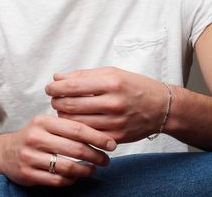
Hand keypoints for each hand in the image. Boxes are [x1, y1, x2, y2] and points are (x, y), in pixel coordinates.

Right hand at [0, 115, 115, 185]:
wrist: (6, 151)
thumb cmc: (36, 135)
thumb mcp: (48, 124)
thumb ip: (69, 126)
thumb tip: (100, 133)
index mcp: (44, 121)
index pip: (77, 128)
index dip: (98, 137)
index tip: (111, 144)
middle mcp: (36, 137)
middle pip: (75, 148)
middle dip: (96, 155)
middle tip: (106, 159)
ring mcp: (30, 156)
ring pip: (67, 167)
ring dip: (85, 170)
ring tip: (94, 168)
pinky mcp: (27, 173)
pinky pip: (56, 180)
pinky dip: (71, 180)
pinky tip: (77, 176)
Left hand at [46, 67, 167, 143]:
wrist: (161, 107)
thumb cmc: (136, 86)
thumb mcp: (112, 73)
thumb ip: (83, 75)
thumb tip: (58, 78)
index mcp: (111, 83)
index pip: (72, 86)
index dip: (55, 88)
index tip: (50, 88)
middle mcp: (112, 103)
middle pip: (69, 106)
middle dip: (57, 101)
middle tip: (57, 98)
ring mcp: (115, 123)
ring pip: (74, 122)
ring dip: (64, 115)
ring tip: (66, 108)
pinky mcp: (116, 137)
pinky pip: (87, 135)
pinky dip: (77, 128)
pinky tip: (78, 120)